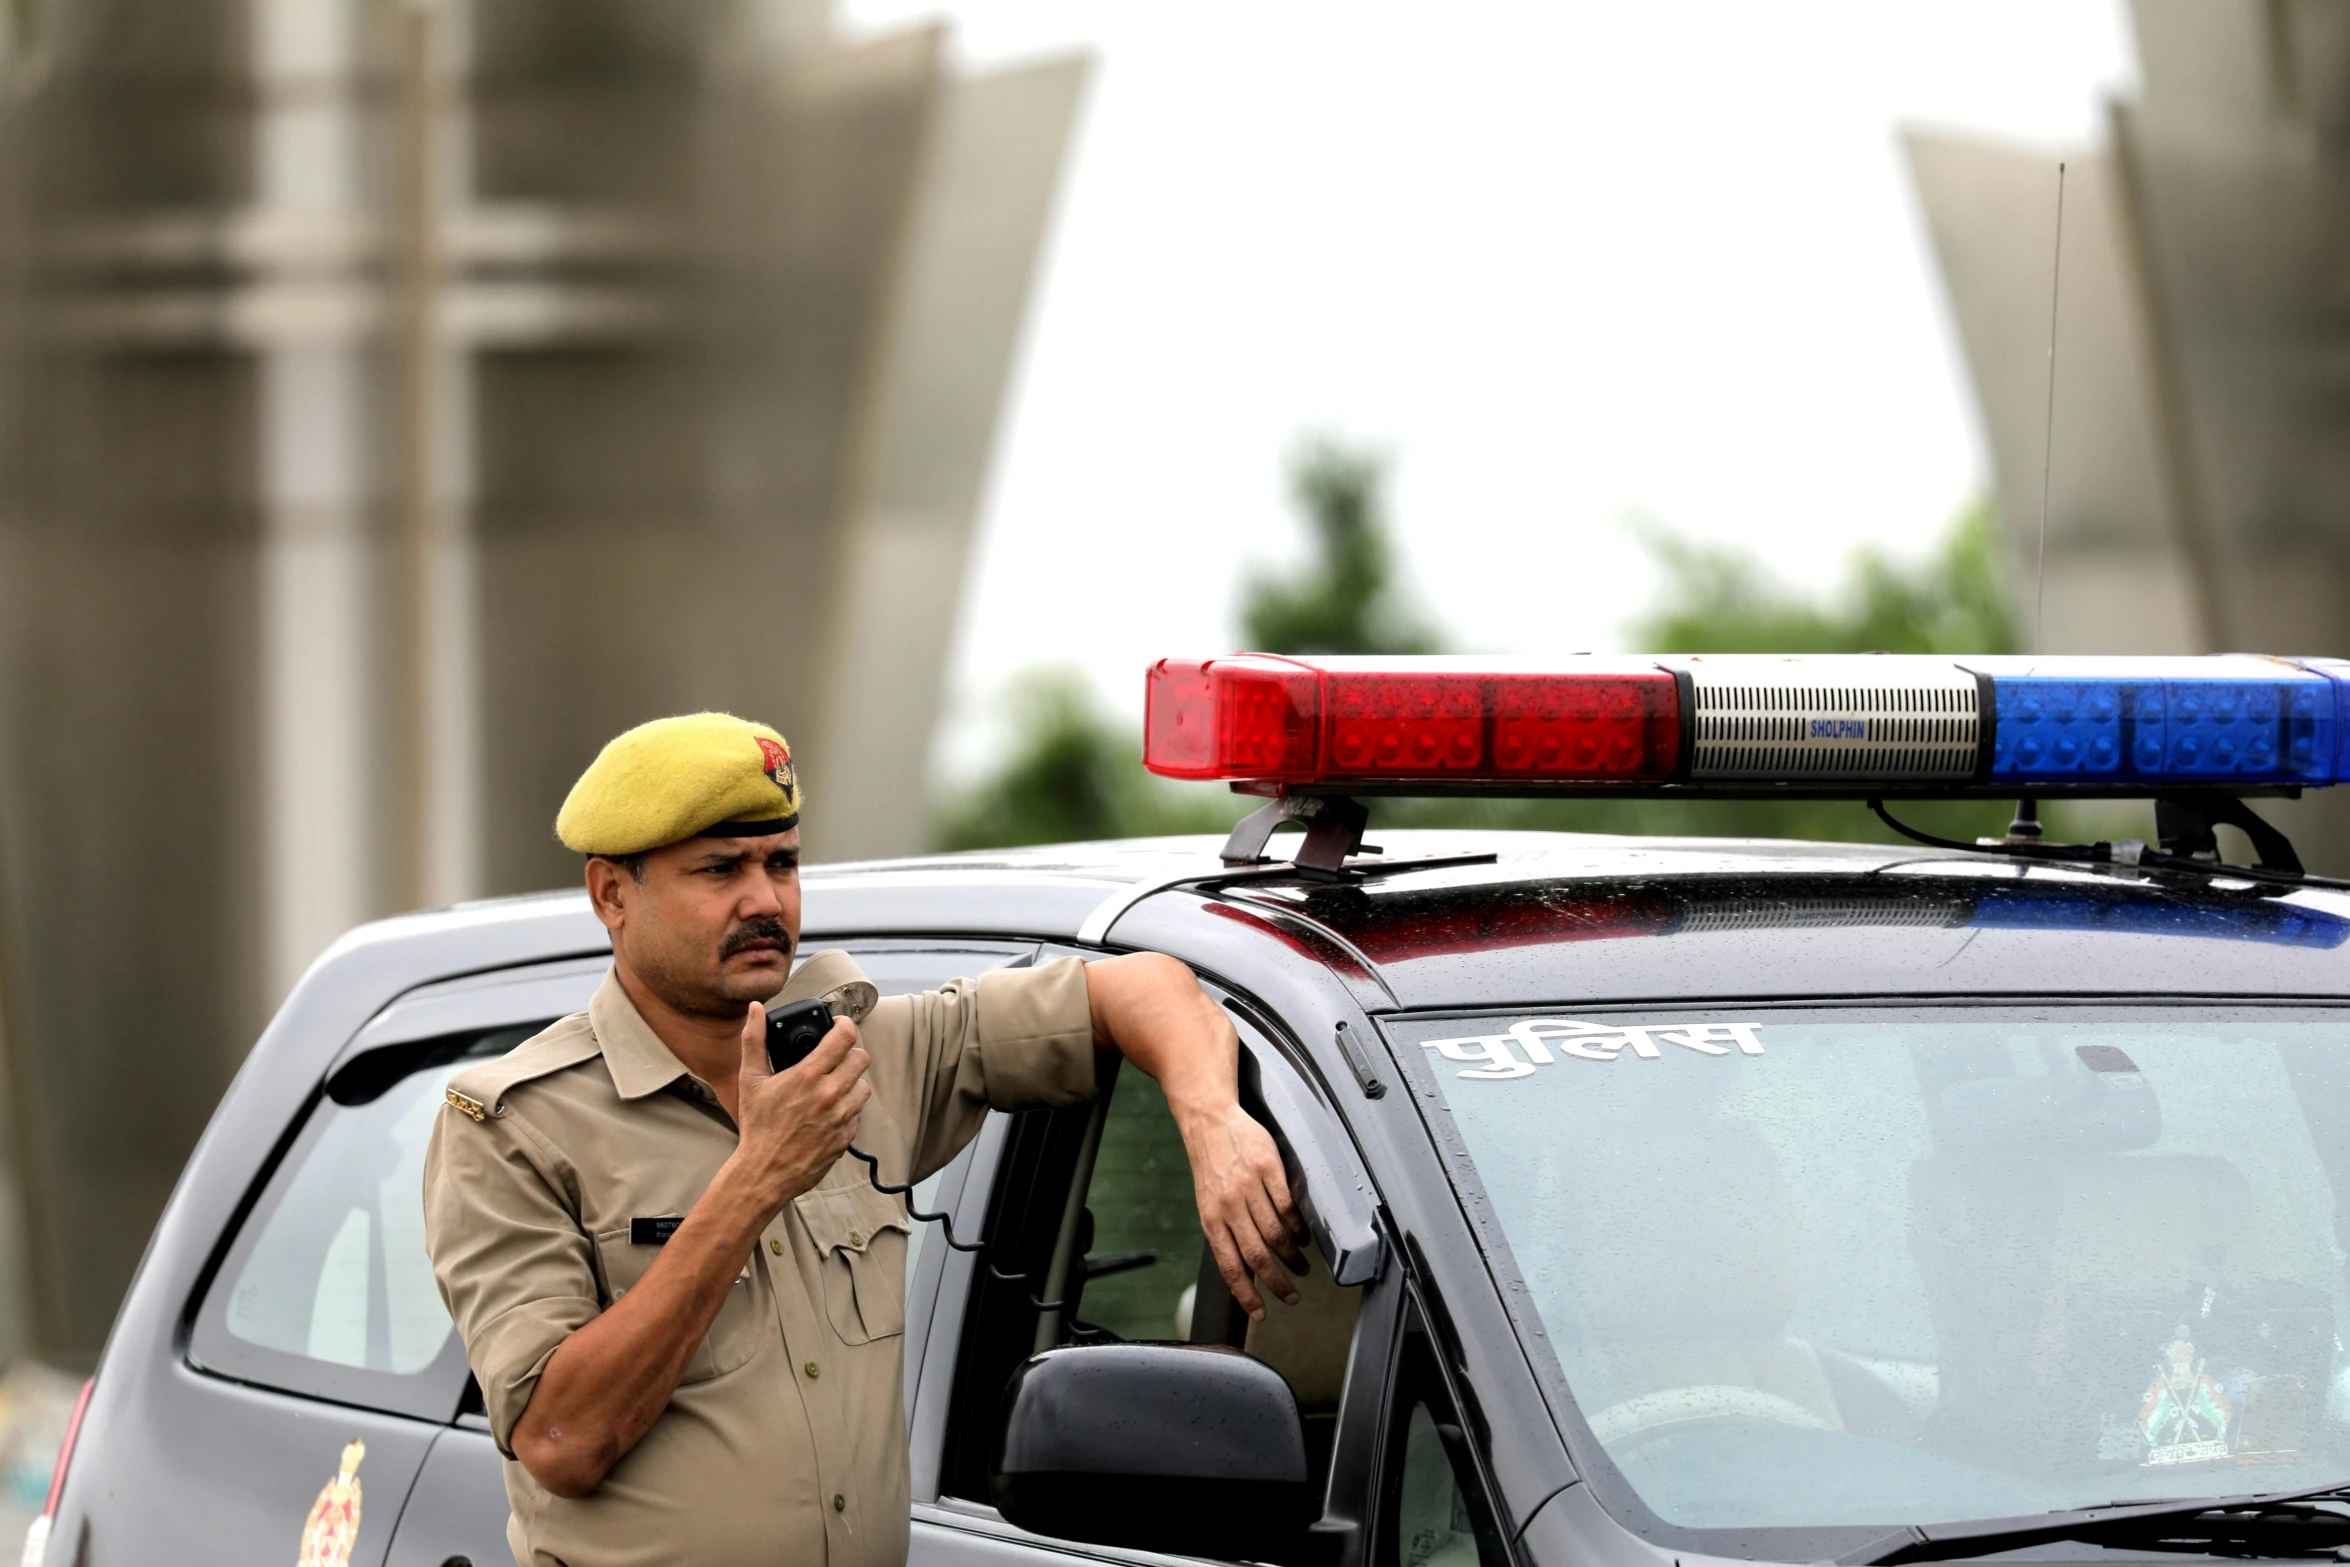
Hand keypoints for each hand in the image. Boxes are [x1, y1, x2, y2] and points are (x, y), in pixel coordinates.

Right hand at [728, 1002, 870, 1213]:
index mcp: (808, 1076)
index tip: (837, 1026)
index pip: (845, 1036)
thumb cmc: (757, 1127)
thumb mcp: (750, 1081)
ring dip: (850, 1082)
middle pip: (861, 1058)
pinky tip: (828, 1111)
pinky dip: (847, 1108)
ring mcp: (841, 1117)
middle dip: (848, 1054)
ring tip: (831, 1086)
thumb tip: (755, 1010)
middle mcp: (830, 1094)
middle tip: (833, 1058)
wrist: (764, 1173)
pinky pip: (858, 1113)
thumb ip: (754, 1041)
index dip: (844, 1025)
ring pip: (863, 1086)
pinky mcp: (846, 1137)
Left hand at [1182, 1104, 1308, 1319]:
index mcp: (1211, 1220)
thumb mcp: (1208, 1204)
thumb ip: (1225, 1235)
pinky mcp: (1267, 1169)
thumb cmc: (1211, 1167)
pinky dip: (1297, 1227)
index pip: (1230, 1267)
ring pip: (1275, 1234)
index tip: (1261, 1314)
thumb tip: (1243, 1272)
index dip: (1247, 1294)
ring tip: (1301, 1267)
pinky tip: (1302, 1237)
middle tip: (1292, 1296)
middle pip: (1257, 1256)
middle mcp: (1228, 1206)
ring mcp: (1248, 1187)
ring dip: (1292, 1257)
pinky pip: (1286, 1206)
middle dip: (1277, 1283)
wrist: (1209, 1121)